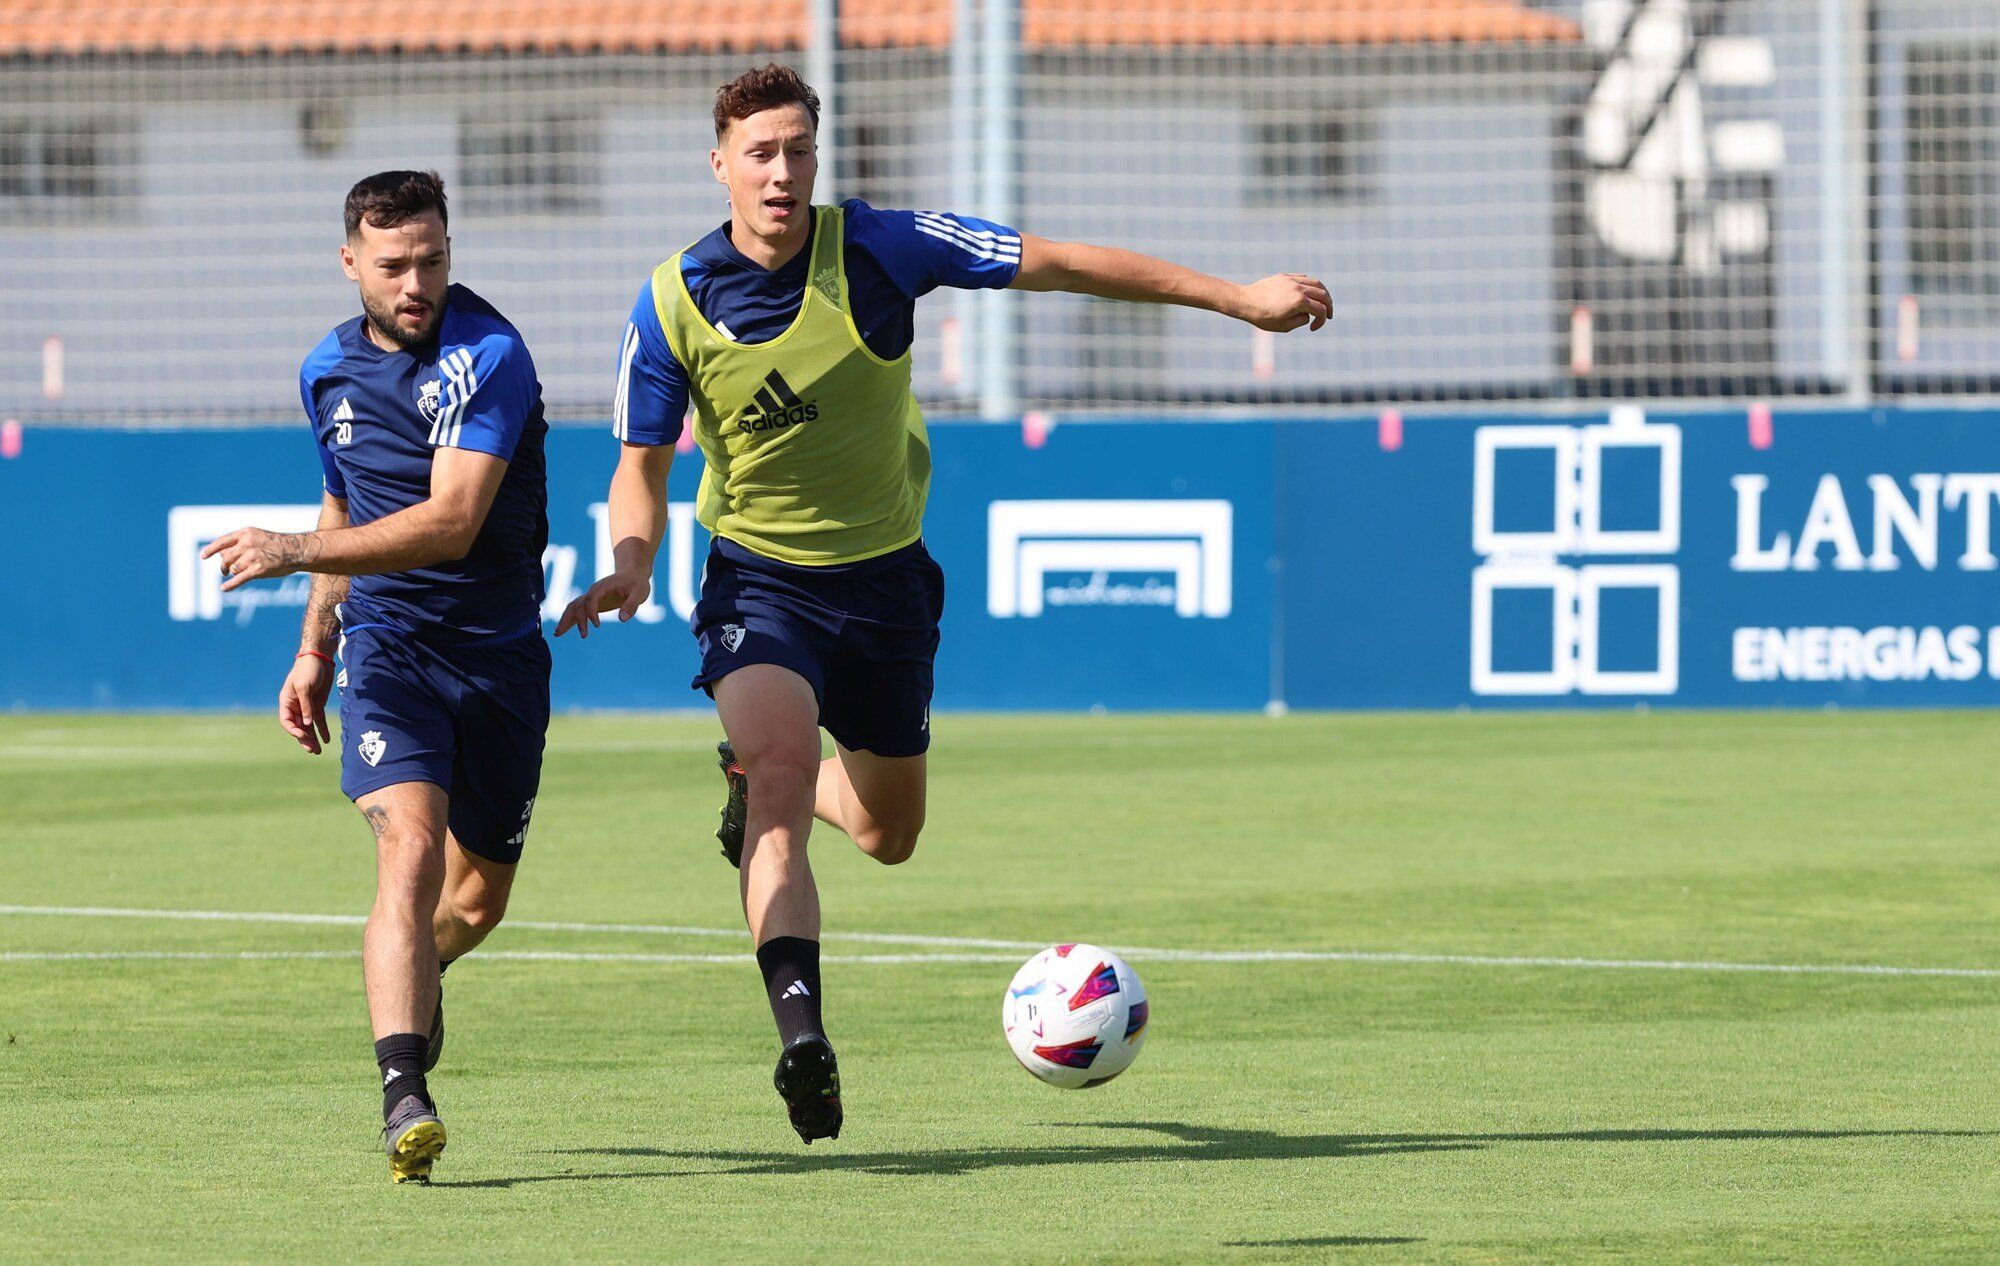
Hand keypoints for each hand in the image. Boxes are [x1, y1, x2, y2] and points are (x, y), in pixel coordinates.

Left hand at [200, 527, 314, 591]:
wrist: (296, 550)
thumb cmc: (277, 545)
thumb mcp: (258, 537)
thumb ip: (241, 544)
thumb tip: (222, 557)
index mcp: (246, 533)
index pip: (223, 541)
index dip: (211, 549)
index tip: (203, 556)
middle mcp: (247, 543)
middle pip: (226, 558)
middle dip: (223, 566)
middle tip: (224, 571)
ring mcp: (253, 556)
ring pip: (233, 569)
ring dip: (233, 573)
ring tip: (238, 574)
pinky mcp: (259, 569)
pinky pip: (239, 579)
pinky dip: (230, 585)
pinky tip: (224, 589)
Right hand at [279, 653, 334, 754]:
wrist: (320, 658)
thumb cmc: (308, 669)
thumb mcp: (305, 686)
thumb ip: (306, 705)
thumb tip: (307, 723)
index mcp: (287, 701)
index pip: (287, 721)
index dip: (294, 730)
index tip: (304, 735)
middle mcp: (295, 706)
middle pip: (298, 727)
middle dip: (304, 739)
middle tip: (313, 750)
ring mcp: (307, 706)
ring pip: (308, 726)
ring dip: (313, 738)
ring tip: (318, 751)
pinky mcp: (318, 704)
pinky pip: (319, 720)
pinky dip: (322, 730)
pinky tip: (327, 739)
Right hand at [554, 571, 652, 638]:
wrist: (633, 574)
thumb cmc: (637, 583)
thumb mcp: (639, 593)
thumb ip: (631, 605)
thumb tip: (622, 619)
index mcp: (603, 587)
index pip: (591, 599)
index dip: (591, 612)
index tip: (597, 625)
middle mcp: (593, 591)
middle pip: (579, 604)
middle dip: (577, 619)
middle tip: (583, 635)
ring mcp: (591, 596)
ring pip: (574, 607)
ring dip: (566, 619)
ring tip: (558, 634)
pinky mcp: (593, 602)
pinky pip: (577, 610)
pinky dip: (569, 619)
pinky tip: (562, 630)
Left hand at [1236, 273, 1330, 332]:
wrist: (1246, 302)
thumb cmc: (1263, 317)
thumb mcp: (1284, 327)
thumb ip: (1301, 320)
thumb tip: (1308, 314)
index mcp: (1300, 302)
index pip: (1320, 310)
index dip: (1321, 321)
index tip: (1312, 328)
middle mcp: (1299, 288)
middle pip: (1323, 295)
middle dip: (1329, 306)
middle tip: (1328, 315)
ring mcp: (1292, 280)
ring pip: (1316, 283)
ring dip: (1323, 293)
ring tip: (1323, 302)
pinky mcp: (1285, 277)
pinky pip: (1304, 278)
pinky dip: (1310, 285)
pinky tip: (1308, 293)